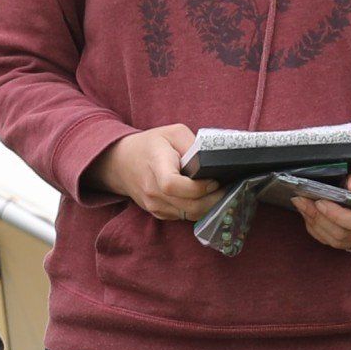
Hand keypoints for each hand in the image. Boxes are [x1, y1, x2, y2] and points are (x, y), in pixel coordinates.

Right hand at [90, 126, 218, 221]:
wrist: (122, 163)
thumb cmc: (151, 145)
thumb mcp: (172, 133)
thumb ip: (193, 144)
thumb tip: (212, 160)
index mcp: (156, 166)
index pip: (173, 185)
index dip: (197, 188)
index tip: (214, 181)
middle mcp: (153, 191)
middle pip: (188, 206)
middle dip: (213, 200)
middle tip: (228, 190)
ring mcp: (154, 205)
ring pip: (189, 215)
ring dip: (209, 207)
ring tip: (221, 194)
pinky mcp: (158, 213)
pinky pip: (184, 217)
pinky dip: (198, 210)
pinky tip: (207, 199)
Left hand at [287, 138, 350, 251]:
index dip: (336, 216)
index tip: (319, 201)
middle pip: (344, 233)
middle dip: (319, 218)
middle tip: (301, 199)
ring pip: (336, 240)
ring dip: (315, 224)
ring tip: (301, 204)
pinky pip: (332, 240)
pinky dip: (317, 228)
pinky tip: (308, 212)